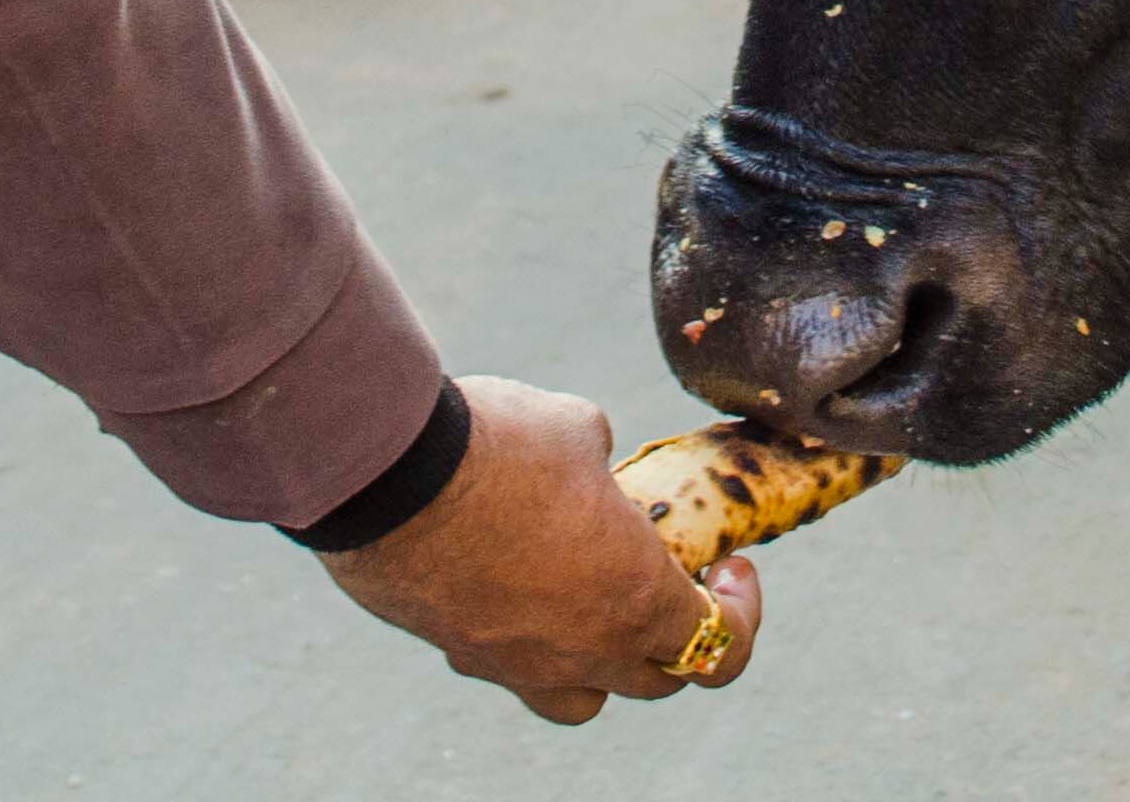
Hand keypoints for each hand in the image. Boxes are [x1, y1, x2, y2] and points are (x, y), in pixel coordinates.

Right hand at [318, 377, 764, 724]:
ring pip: (579, 698)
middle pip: (655, 682)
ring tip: (592, 599)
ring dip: (602, 659)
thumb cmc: (498, 448)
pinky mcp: (456, 651)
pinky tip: (508, 569)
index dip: (741, 612)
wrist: (388, 476)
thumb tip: (590, 464)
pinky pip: (507, 663)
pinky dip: (523, 631)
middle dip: (676, 635)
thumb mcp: (576, 430)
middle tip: (671, 578)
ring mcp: (514, 663)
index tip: (732, 566)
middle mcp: (581, 652)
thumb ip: (600, 463)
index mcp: (636, 601)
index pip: (719, 648)